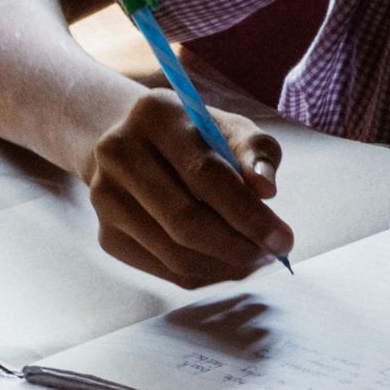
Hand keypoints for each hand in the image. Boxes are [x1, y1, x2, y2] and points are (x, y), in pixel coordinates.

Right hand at [80, 89, 292, 286]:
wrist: (132, 144)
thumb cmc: (194, 136)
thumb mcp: (229, 127)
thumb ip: (255, 152)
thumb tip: (266, 190)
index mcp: (156, 115)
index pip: (205, 174)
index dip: (248, 212)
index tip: (284, 238)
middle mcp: (119, 154)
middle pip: (185, 220)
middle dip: (238, 245)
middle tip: (273, 254)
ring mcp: (105, 198)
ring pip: (174, 253)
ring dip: (224, 265)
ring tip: (255, 258)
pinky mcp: (106, 235)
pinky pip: (162, 269)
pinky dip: (203, 274)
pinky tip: (227, 263)